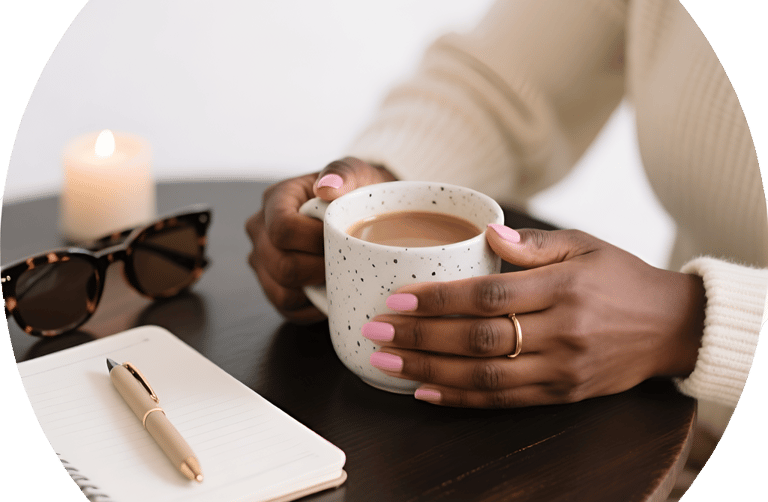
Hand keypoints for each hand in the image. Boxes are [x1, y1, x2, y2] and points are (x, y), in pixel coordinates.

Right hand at [245, 157, 396, 323]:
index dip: (315, 241)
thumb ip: (344, 173)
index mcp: (274, 201)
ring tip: (341, 276)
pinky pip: (288, 309)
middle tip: (349, 262)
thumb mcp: (357, 174)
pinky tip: (333, 293)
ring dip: (316, 289)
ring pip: (282, 292)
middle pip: (282, 266)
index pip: (283, 229)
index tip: (343, 237)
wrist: (359, 212)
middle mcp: (260, 231)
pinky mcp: (273, 287)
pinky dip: (313, 306)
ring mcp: (262, 262)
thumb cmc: (355, 193)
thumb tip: (327, 186)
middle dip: (321, 269)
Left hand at [364, 225, 705, 407]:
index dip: (438, 299)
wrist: (671, 327)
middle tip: (376, 329)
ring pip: (484, 376)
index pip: (488, 295)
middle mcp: (563, 333)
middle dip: (420, 335)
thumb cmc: (620, 276)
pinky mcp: (564, 395)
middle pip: (477, 339)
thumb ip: (534, 243)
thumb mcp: (585, 244)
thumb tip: (487, 231)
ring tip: (386, 361)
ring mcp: (563, 370)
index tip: (396, 296)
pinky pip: (505, 401)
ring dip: (429, 370)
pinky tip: (425, 391)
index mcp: (565, 288)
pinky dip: (461, 399)